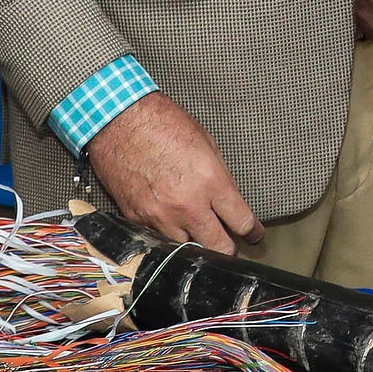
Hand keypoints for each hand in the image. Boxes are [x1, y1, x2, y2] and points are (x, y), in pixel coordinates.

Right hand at [83, 94, 260, 252]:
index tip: (253, 234)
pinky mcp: (136, 219)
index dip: (252, 231)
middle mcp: (187, 205)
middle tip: (231, 246)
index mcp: (211, 182)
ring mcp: (160, 216)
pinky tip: (172, 227)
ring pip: (187, 250)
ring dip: (196, 245)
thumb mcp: (206, 144)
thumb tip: (229, 202)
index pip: (241, 222)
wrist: (119, 120)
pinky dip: (168, 237)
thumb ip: (219, 178)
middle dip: (228, 249)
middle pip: (218, 247)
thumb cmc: (163, 124)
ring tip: (200, 237)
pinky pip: (159, 240)